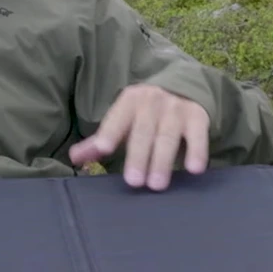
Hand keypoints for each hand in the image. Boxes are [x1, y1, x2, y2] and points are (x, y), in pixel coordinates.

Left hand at [68, 85, 209, 189]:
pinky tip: (194, 168)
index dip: (109, 133)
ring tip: (157, 185)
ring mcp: (176, 108)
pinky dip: (197, 151)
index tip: (103, 149)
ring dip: (162, 160)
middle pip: (143, 131)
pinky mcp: (198, 117)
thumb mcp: (122, 120)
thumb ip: (100, 140)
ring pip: (168, 136)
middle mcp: (152, 102)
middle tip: (134, 182)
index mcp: (129, 101)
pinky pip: (198, 135)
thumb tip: (74, 158)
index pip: (116, 119)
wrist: (182, 87)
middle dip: (138, 156)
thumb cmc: (144, 112)